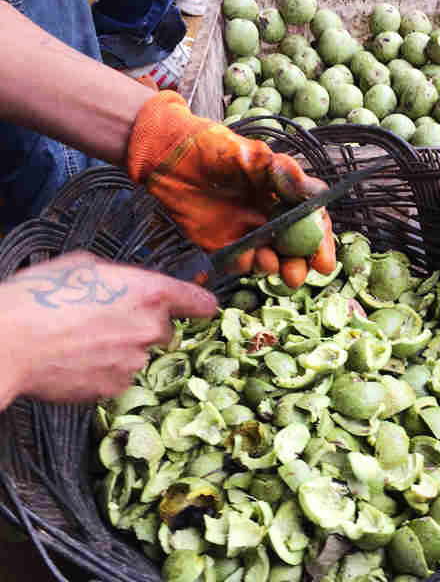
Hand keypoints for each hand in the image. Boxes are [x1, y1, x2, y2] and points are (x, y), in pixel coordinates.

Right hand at [0, 251, 216, 408]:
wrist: (10, 341)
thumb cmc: (41, 297)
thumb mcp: (84, 266)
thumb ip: (120, 278)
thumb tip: (124, 286)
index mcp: (151, 293)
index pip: (197, 300)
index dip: (200, 304)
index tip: (204, 308)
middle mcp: (151, 328)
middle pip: (162, 330)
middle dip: (142, 327)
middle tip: (104, 321)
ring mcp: (136, 361)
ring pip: (138, 354)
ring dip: (119, 349)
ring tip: (80, 340)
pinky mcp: (116, 387)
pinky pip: (118, 376)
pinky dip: (103, 370)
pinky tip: (76, 359)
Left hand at [126, 90, 335, 281]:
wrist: (167, 154)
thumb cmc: (213, 147)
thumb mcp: (253, 154)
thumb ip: (283, 173)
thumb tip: (314, 193)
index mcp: (283, 195)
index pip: (312, 223)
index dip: (321, 243)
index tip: (323, 260)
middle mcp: (269, 216)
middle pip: (294, 248)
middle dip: (298, 265)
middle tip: (296, 276)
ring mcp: (245, 231)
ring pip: (268, 258)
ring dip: (273, 267)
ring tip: (269, 263)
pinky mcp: (220, 243)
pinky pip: (237, 261)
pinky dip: (242, 264)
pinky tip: (242, 257)